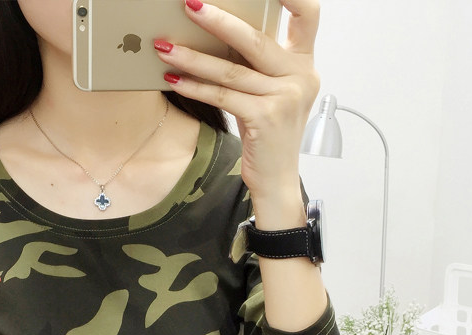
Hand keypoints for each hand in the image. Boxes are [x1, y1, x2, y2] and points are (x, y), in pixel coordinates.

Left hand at [155, 0, 320, 214]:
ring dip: (193, 57)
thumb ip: (258, 65)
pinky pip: (223, 96)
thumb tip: (216, 33)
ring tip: (164, 47)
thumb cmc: (269, 134)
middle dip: (218, 19)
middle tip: (188, 5)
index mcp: (304, 64)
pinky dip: (195, 87)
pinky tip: (174, 79)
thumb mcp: (271, 93)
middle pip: (255, 39)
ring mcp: (284, 98)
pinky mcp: (265, 118)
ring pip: (231, 70)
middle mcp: (300, 77)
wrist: (277, 180)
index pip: (307, 14)